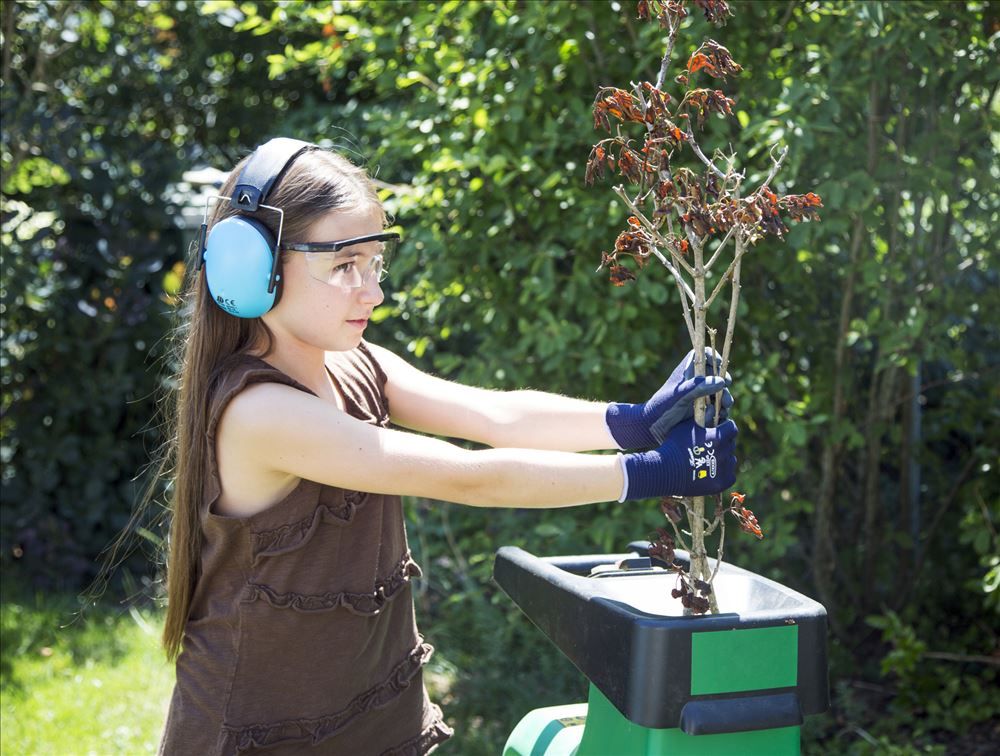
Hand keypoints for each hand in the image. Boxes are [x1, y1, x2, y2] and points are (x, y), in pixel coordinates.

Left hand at [606, 348, 733, 449]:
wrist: (653, 427)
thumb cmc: (662, 407)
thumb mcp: (679, 396)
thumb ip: (698, 387)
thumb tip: (721, 381)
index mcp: (688, 371)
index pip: (704, 355)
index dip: (714, 356)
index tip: (720, 364)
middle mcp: (696, 381)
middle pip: (717, 374)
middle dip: (724, 381)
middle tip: (726, 386)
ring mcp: (700, 395)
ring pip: (720, 392)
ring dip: (726, 398)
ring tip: (726, 406)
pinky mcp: (703, 409)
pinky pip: (718, 407)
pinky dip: (722, 411)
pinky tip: (721, 416)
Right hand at [618, 418, 737, 500]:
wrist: (664, 470)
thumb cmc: (674, 444)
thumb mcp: (686, 426)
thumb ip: (702, 417)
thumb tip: (712, 408)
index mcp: (718, 436)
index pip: (732, 428)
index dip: (725, 428)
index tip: (717, 430)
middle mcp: (725, 452)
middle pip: (731, 444)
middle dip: (723, 442)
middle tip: (710, 445)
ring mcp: (724, 469)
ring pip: (730, 459)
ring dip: (723, 457)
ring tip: (709, 458)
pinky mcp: (722, 483)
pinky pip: (729, 475)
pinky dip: (722, 473)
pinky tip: (710, 470)